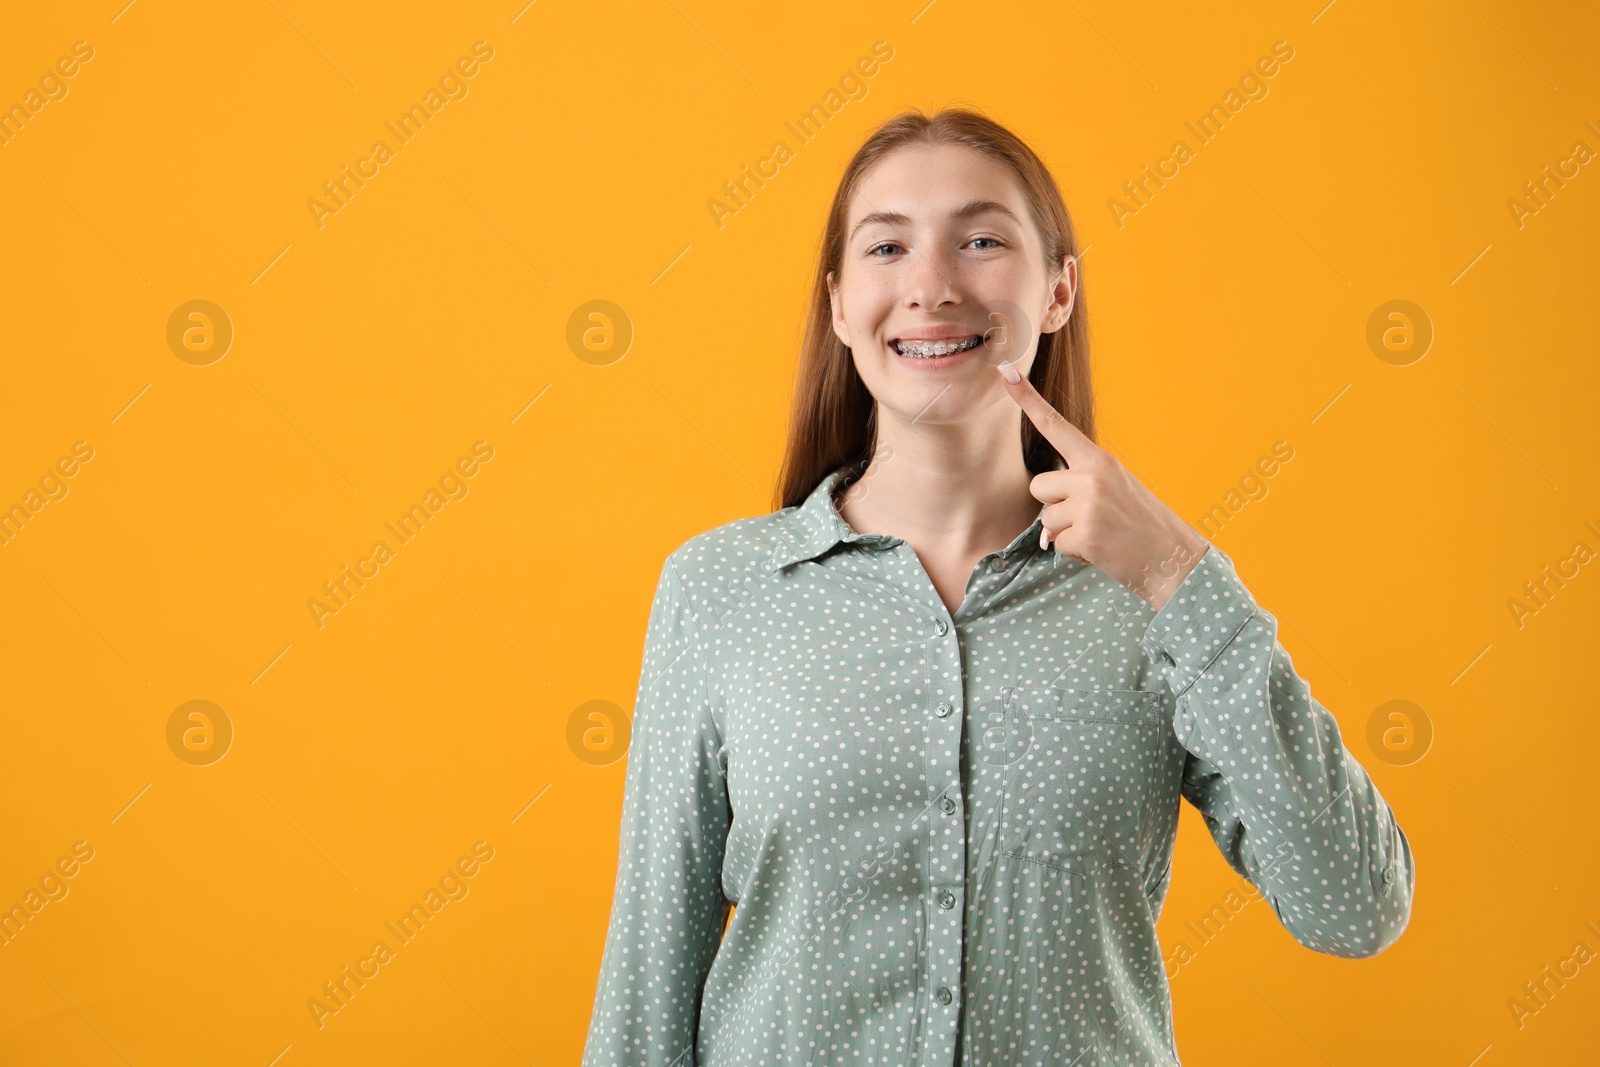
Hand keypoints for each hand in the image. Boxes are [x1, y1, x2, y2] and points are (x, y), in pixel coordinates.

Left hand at [995, 360, 1210, 611]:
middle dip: (1055, 506)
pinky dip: (1075, 553)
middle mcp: (1092, 476)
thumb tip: (1045, 529)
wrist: (1173, 557)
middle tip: (1091, 517)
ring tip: (1101, 534)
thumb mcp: (1116, 490)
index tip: (1004, 372)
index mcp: (1099, 460)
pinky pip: (1058, 546)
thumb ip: (1079, 491)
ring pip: (1046, 520)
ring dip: (1066, 533)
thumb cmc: (1140, 524)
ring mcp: (1089, 505)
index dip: (1027, 400)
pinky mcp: (1086, 535)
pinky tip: (1101, 550)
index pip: (1055, 425)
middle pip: (1039, 487)